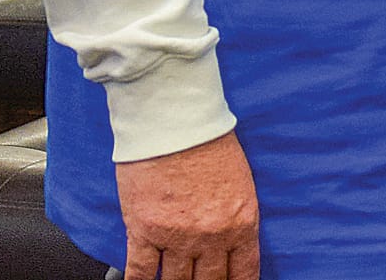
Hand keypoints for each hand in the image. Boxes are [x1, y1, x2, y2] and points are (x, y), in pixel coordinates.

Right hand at [115, 130, 260, 279]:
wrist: (175, 121)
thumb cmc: (208, 141)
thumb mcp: (240, 181)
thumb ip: (235, 216)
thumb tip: (229, 243)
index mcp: (241, 221)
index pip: (245, 272)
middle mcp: (212, 235)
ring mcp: (177, 237)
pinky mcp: (145, 232)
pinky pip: (141, 273)